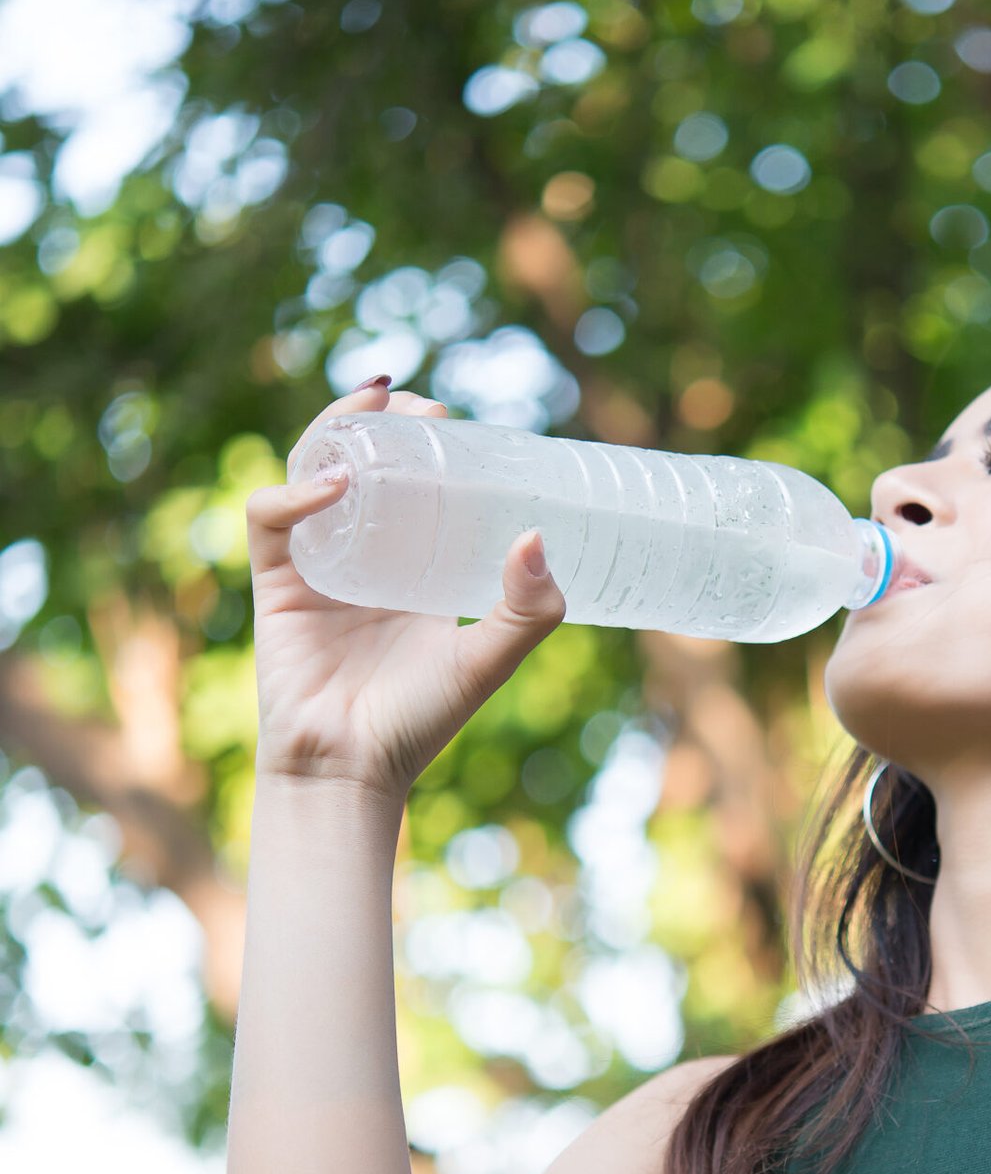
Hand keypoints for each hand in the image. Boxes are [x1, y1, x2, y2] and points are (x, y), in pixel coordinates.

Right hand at [246, 382, 564, 802]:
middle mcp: (362, 556)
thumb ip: (527, 611)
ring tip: (372, 404)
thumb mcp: (488, 660)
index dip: (428, 443)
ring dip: (334, 429)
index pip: (416, 484)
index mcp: (413, 567)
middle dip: (383, 421)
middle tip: (420, 403)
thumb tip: (535, 536)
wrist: (350, 769)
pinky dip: (295, 493)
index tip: (453, 417)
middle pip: (360, 462)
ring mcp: (314, 564)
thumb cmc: (418, 722)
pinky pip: (271, 519)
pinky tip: (334, 485)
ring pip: (310, 472)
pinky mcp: (275, 582)